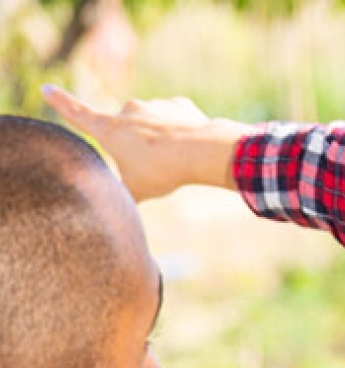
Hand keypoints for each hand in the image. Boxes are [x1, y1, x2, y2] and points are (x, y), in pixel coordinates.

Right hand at [40, 85, 252, 200]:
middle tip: (154, 167)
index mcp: (109, 129)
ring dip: (160, 142)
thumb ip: (121, 192)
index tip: (46, 88)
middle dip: (139, 149)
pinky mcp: (177, 105)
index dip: (61, 103)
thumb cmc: (161, 172)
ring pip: (153, 127)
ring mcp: (153, 105)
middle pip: (127, 132)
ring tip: (175, 161)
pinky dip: (181, 134)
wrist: (199, 151)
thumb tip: (116, 203)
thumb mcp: (135, 190)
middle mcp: (127, 110)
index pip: (77, 114)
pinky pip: (176, 121)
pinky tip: (189, 148)